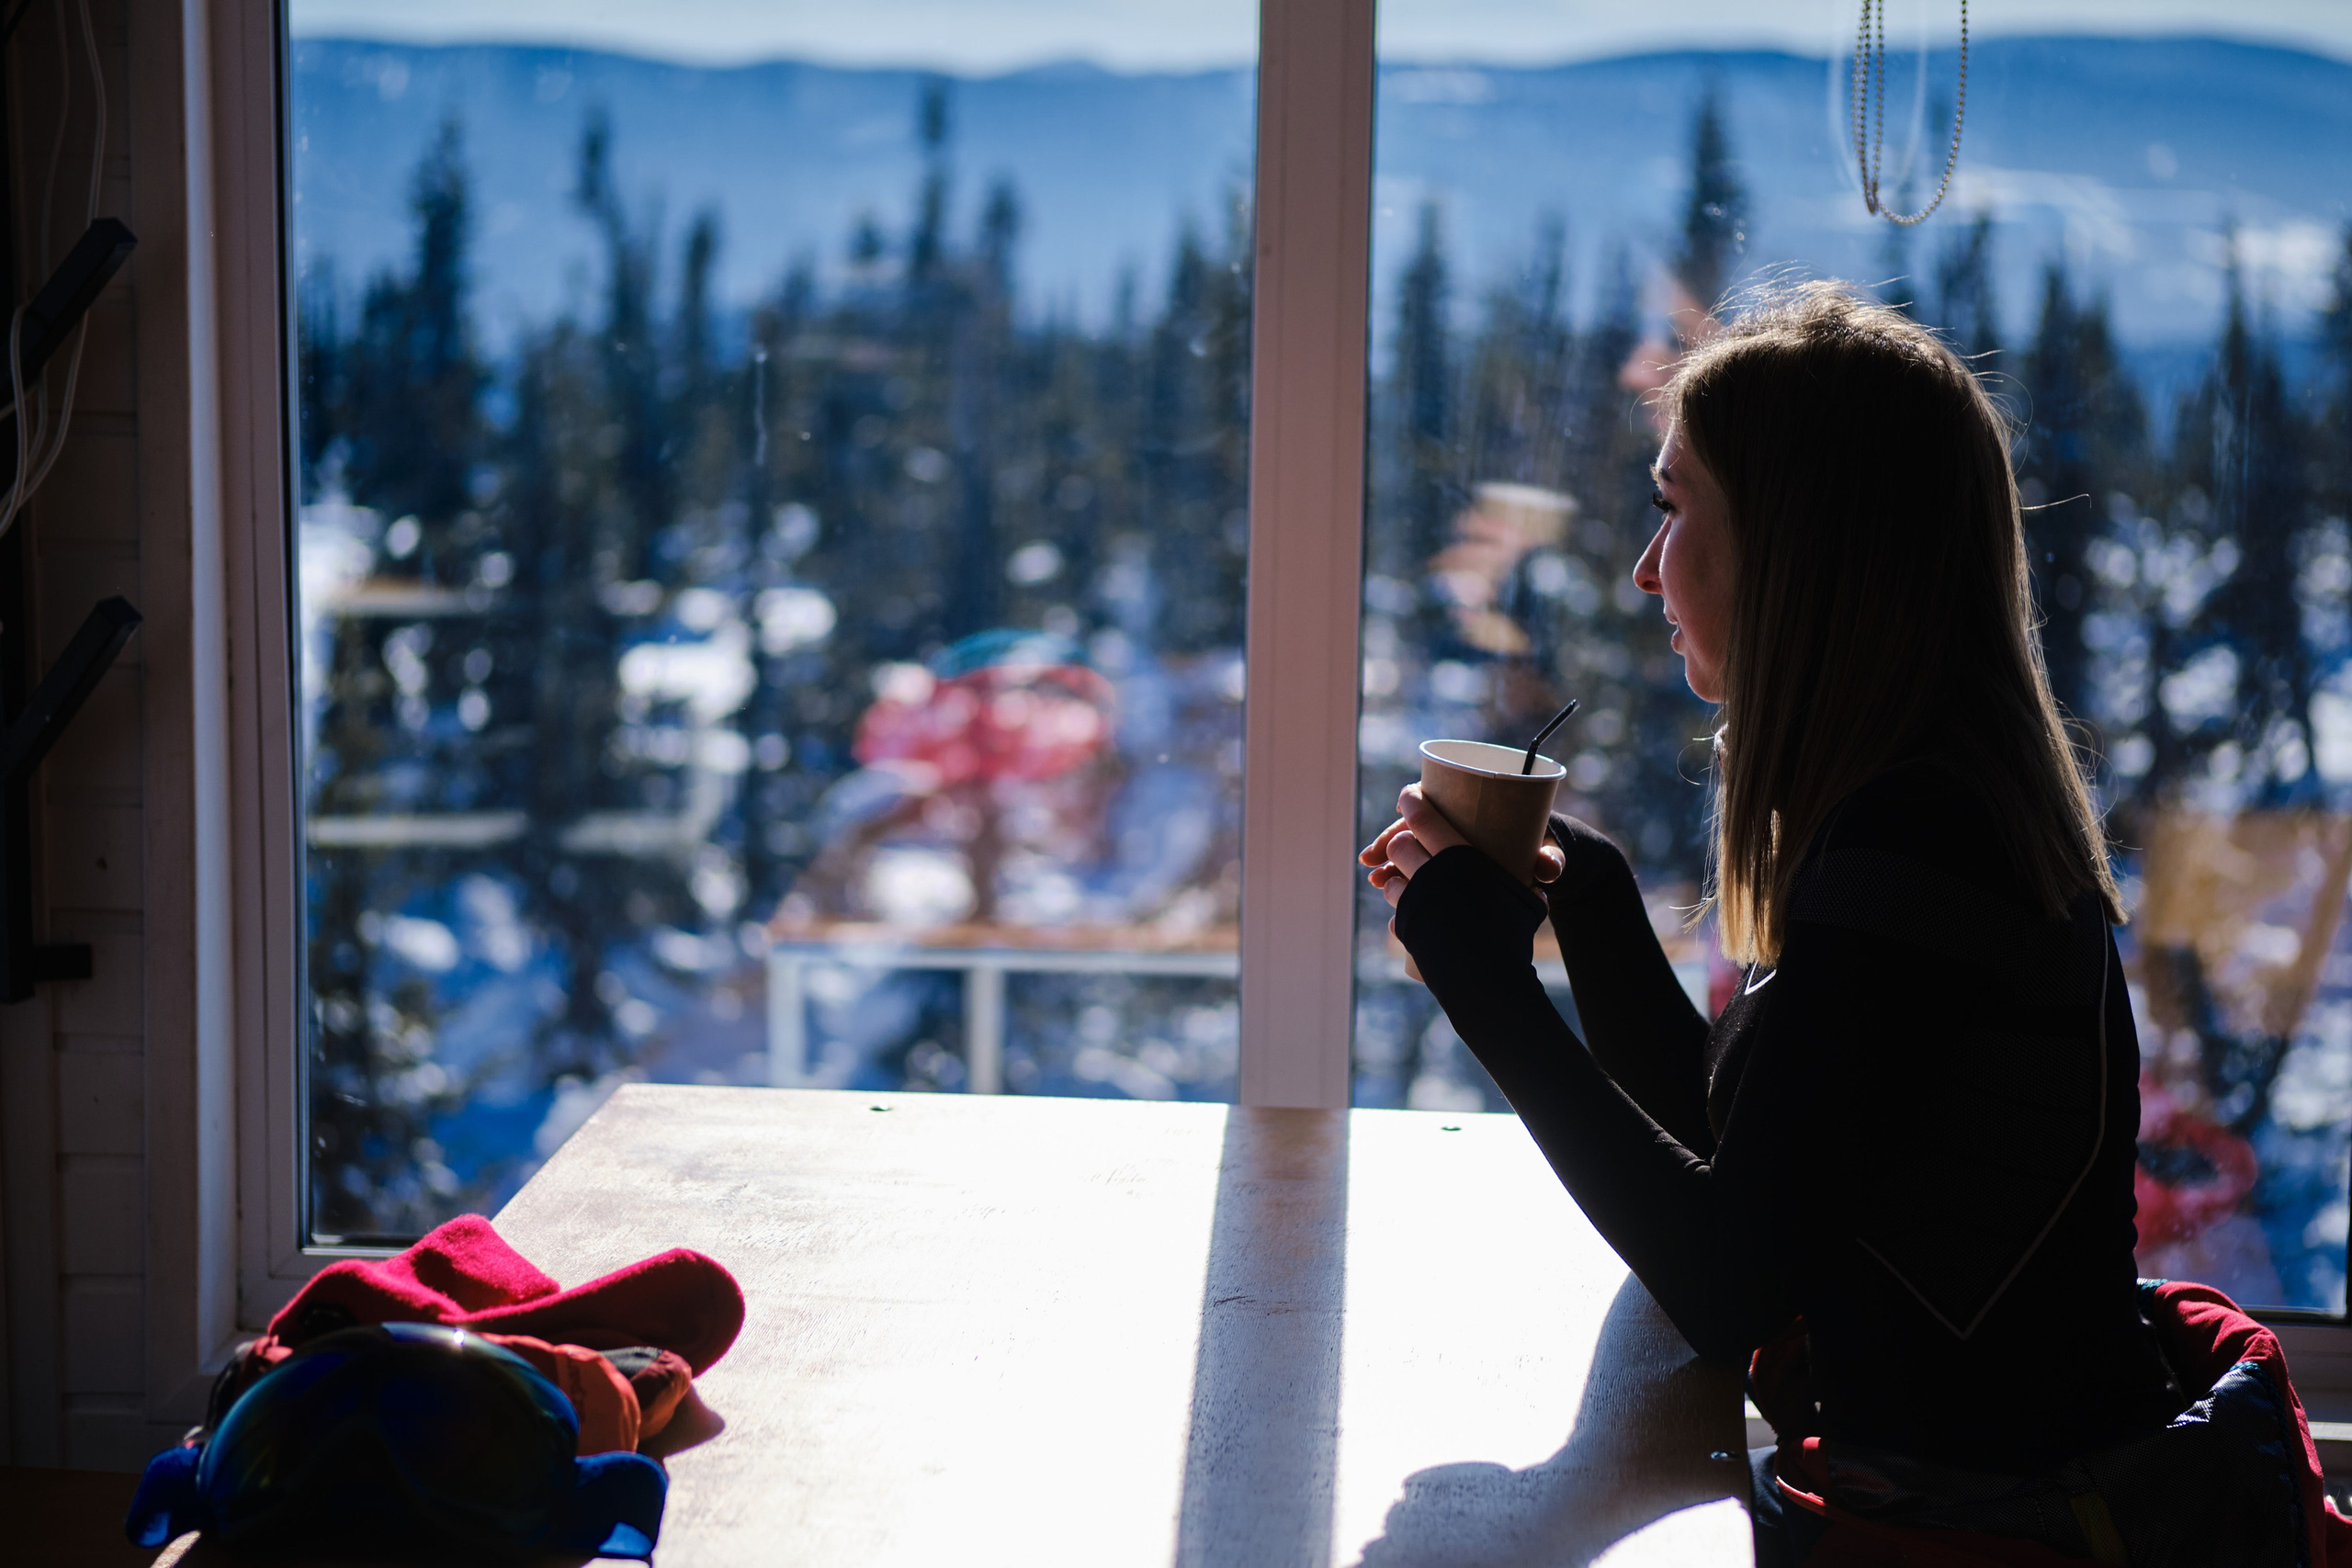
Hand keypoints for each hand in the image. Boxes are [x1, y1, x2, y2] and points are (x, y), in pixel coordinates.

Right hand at [1358, 784, 1564, 908]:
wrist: (1541, 867)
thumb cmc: (1540, 849)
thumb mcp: (1546, 852)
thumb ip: (1549, 859)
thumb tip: (1548, 867)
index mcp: (1472, 811)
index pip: (1435, 802)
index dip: (1413, 807)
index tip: (1399, 814)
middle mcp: (1453, 830)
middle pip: (1412, 831)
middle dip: (1389, 846)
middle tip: (1373, 866)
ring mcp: (1446, 854)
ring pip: (1409, 856)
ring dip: (1389, 869)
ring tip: (1377, 885)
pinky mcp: (1445, 875)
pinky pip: (1416, 878)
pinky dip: (1401, 888)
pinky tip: (1391, 902)